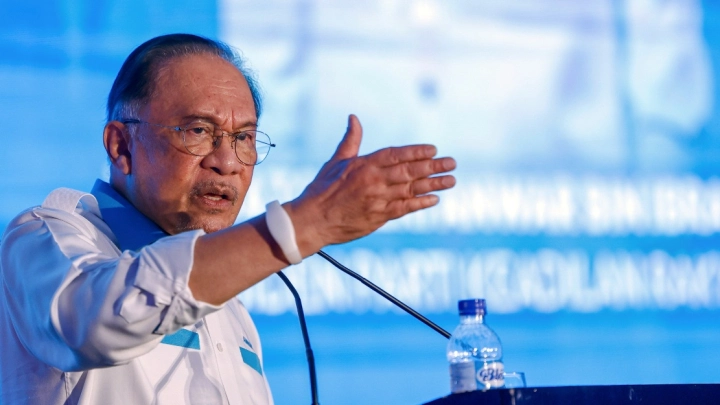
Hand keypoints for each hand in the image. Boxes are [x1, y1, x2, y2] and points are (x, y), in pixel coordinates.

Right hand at [287, 114, 455, 252]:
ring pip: (411, 190)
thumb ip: (351, 141)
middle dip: (432, 166)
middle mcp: (373, 181)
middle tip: (452, 163)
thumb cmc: (322, 190)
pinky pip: (404, 208)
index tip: (433, 149)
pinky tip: (434, 199)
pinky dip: (420, 204)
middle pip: (409, 172)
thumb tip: (354, 118)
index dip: (415, 152)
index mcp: (364, 165)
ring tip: (451, 180)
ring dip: (433, 184)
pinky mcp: (379, 217)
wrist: (313, 220)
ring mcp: (378, 200)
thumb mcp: (336, 162)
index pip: (395, 155)